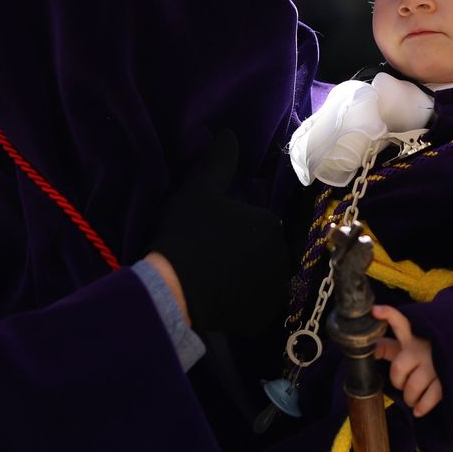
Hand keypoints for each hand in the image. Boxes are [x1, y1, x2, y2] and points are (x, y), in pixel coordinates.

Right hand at [144, 129, 292, 335]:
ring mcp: (274, 290)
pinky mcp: (262, 318)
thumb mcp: (198, 191)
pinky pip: (257, 309)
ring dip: (247, 281)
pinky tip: (220, 301)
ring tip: (215, 282)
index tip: (214, 239)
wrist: (172, 286)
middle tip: (214, 261)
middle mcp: (281, 257)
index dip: (237, 232)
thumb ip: (218, 162)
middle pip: (264, 254)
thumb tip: (229, 133)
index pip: (259, 227)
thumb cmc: (186, 234)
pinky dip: (244, 307)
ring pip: (263, 281)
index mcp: (271, 224)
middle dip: (246, 256)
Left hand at [372, 305, 441, 416]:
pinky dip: (421, 407)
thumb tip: (372, 348)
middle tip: (402, 384)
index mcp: (413, 338)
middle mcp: (423, 349)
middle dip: (397, 382)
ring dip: (409, 398)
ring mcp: (435, 364)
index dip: (388, 315)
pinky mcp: (446, 379)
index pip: (400, 323)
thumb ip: (388, 347)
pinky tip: (418, 410)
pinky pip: (429, 398)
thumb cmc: (426, 354)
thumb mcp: (409, 347)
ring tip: (412, 398)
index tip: (375, 310)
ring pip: (413, 387)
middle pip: (398, 368)